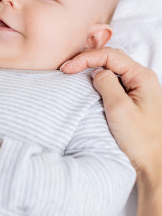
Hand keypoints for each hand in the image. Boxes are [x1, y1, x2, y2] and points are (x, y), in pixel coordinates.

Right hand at [61, 47, 161, 181]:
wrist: (154, 163)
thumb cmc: (141, 139)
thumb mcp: (119, 108)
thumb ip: (106, 83)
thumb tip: (96, 72)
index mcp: (141, 76)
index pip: (109, 55)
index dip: (85, 58)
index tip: (67, 68)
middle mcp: (141, 78)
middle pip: (110, 57)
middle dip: (87, 59)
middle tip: (67, 68)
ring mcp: (138, 87)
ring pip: (111, 67)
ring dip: (92, 66)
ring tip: (74, 71)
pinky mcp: (133, 96)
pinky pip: (114, 79)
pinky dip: (98, 77)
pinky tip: (88, 82)